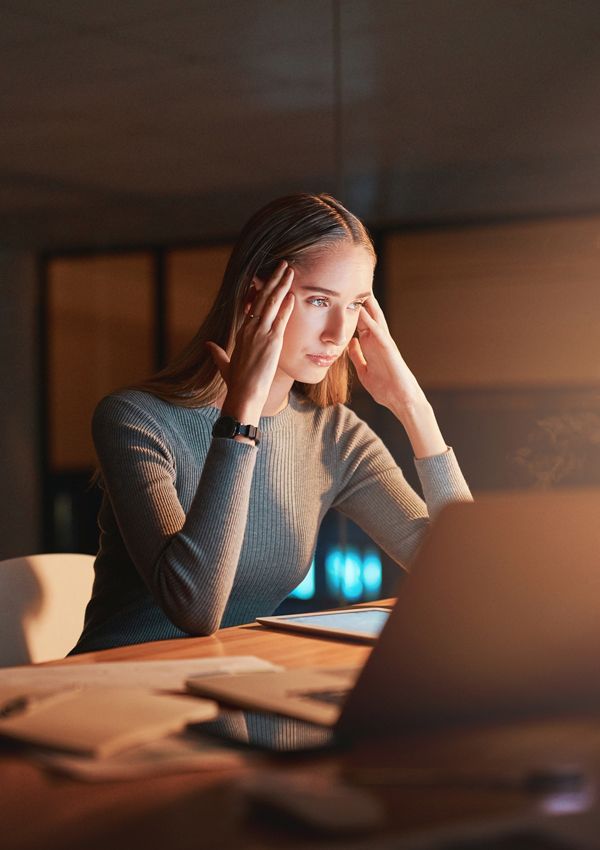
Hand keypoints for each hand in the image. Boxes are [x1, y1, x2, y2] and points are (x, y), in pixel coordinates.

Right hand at [206, 261, 294, 423]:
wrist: (245, 394)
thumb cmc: (237, 383)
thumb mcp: (224, 365)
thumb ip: (217, 353)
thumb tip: (208, 345)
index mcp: (241, 332)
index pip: (251, 305)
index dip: (260, 290)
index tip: (267, 277)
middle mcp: (250, 329)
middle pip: (262, 298)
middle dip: (273, 280)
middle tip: (282, 266)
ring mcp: (261, 333)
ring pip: (272, 303)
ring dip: (281, 285)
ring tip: (289, 271)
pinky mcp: (272, 341)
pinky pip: (281, 318)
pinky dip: (286, 304)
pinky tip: (292, 293)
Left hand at [347, 296, 446, 457]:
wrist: (401, 400)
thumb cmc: (385, 387)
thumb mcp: (364, 371)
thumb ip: (357, 357)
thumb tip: (350, 344)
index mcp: (371, 345)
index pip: (359, 322)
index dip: (349, 308)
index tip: (340, 294)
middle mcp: (377, 340)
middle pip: (367, 315)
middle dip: (360, 300)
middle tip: (351, 280)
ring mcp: (384, 343)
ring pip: (375, 319)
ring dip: (367, 304)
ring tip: (359, 286)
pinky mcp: (389, 350)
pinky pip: (379, 333)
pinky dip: (371, 322)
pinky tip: (363, 312)